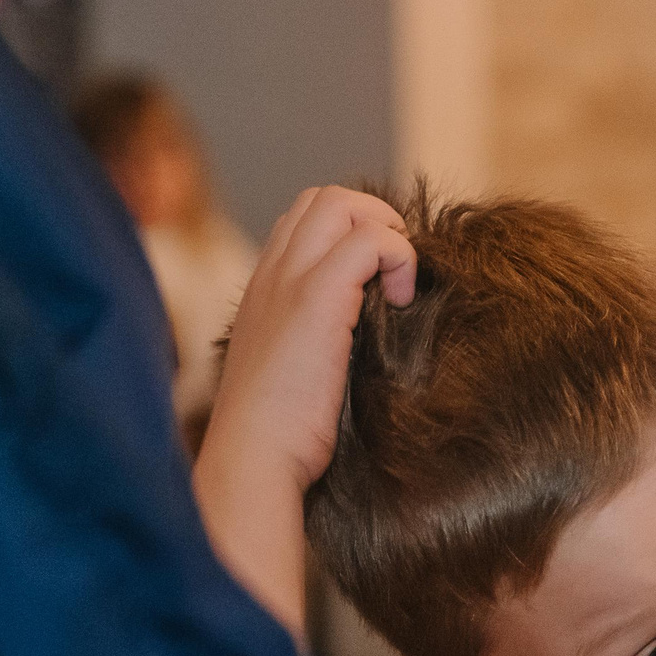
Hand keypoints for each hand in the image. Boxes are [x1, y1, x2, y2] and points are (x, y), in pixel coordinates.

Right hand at [203, 186, 417, 494]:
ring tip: (398, 287)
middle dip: (375, 222)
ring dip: (387, 233)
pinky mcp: (317, 297)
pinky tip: (400, 302)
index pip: (305, 221)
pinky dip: (399, 258)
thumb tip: (367, 338)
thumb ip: (320, 341)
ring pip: (341, 203)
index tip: (380, 284)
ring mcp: (290, 279)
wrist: (255, 457)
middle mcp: (272, 273)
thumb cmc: (281, 435)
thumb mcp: (297, 373)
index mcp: (266, 288)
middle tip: (395, 279)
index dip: (353, 234)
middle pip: (324, 198)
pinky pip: (370, 240)